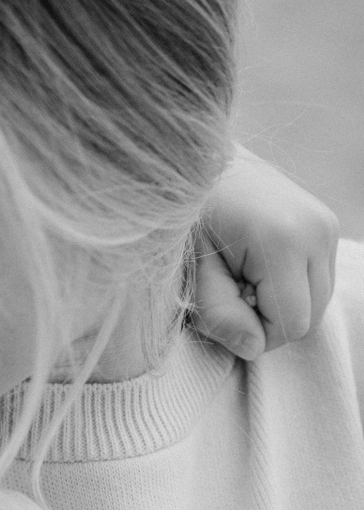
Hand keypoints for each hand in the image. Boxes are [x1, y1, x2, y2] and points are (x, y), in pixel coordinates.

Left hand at [194, 146, 338, 359]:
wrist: (197, 161)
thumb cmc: (184, 217)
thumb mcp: (189, 270)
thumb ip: (218, 313)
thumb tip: (253, 348)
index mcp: (283, 241)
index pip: (290, 324)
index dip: (254, 332)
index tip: (221, 309)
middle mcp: (317, 231)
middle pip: (310, 316)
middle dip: (267, 319)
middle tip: (227, 292)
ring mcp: (326, 225)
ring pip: (318, 301)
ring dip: (279, 303)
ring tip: (240, 275)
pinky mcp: (327, 223)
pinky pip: (317, 280)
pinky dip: (289, 286)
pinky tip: (256, 266)